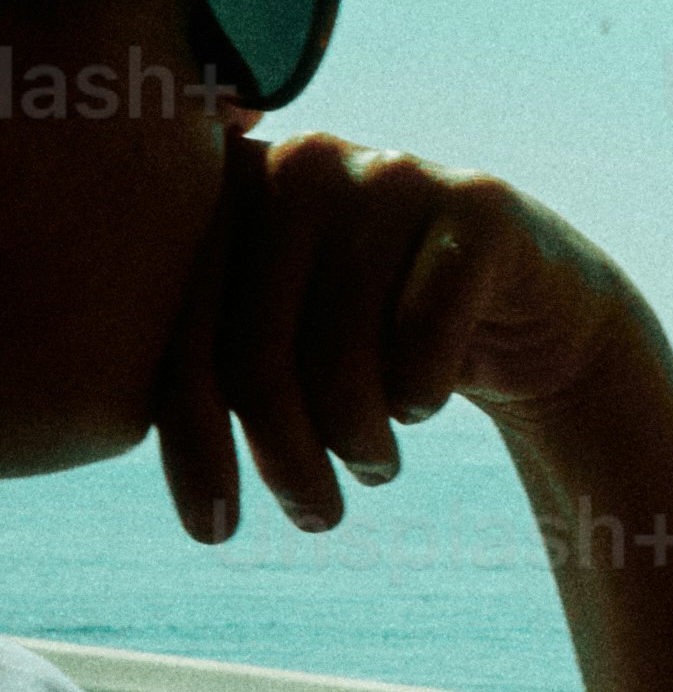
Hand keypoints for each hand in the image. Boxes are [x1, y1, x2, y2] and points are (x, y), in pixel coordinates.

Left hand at [156, 126, 643, 541]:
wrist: (533, 312)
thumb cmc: (376, 342)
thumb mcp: (278, 347)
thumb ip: (202, 355)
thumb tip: (119, 422)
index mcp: (229, 190)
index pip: (186, 335)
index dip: (195, 445)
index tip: (215, 531)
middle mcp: (302, 160)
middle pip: (259, 354)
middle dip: (288, 462)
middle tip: (317, 517)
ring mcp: (394, 174)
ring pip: (342, 357)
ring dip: (360, 446)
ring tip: (374, 467)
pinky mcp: (479, 208)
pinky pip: (424, 344)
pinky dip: (422, 399)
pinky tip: (427, 401)